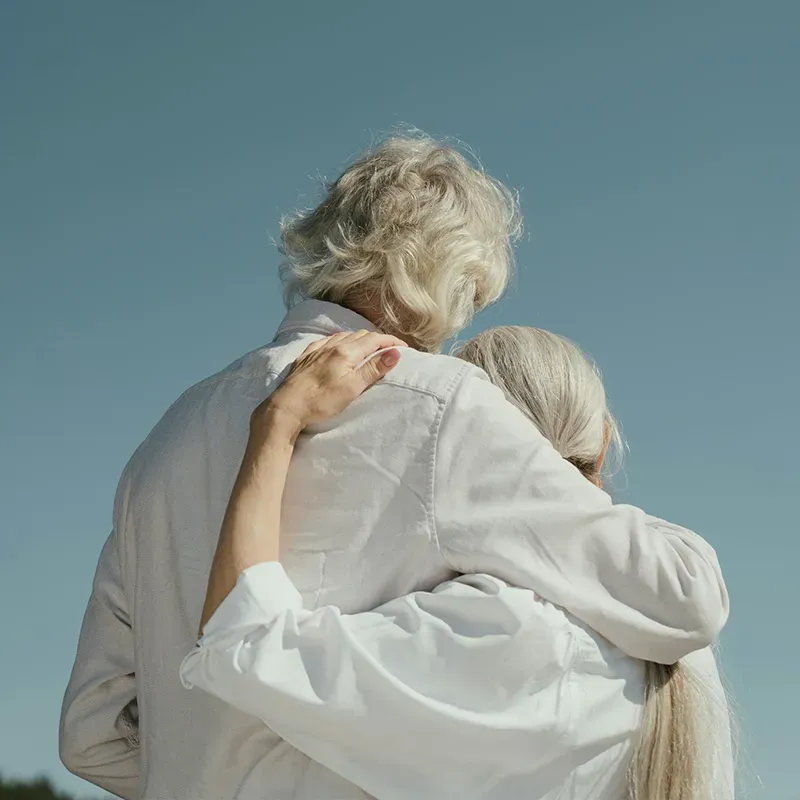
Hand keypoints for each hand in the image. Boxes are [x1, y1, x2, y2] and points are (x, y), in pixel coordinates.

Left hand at [251, 331, 406, 440]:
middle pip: (360, 335)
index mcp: (346, 352)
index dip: (391, 342)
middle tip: (388, 349)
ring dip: (359, 339)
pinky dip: (339, 341)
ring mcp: (317, 350)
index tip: (403, 347)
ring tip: (367, 348)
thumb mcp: (352, 388)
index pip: (375, 340)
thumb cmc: (321, 401)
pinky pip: (326, 341)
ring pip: (343, 336)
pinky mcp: (305, 356)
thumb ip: (374, 369)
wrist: (287, 407)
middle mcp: (332, 346)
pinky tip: (337, 346)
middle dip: (377, 340)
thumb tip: (395, 353)